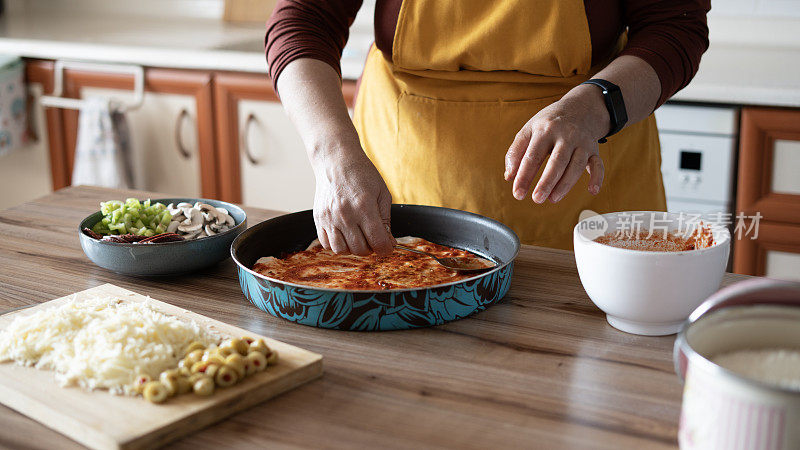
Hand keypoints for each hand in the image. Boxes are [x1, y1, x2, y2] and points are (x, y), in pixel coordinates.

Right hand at [312, 147, 394, 255]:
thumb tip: (389, 242)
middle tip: (372, 237)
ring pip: (341, 250)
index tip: (387, 246)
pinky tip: (344, 233)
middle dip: (370, 248)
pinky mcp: (318, 218)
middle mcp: (345, 215)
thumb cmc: (361, 174)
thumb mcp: (382, 193)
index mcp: (365, 207)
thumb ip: (386, 220)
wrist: (335, 160)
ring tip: (357, 235)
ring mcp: (329, 217)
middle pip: (360, 249)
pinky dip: (337, 244)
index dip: (386, 249)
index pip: (378, 242)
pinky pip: (326, 244)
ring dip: (352, 248)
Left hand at [504, 85, 608, 203]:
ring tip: (553, 199)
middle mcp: (566, 135)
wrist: (579, 107)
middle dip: (547, 181)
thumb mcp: (528, 130)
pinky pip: (598, 164)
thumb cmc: (548, 124)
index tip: (518, 193)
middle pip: (557, 161)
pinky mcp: (594, 150)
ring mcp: (582, 142)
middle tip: (537, 199)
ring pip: (577, 165)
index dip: (524, 176)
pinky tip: (592, 191)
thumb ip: (515, 153)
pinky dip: (598, 177)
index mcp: (545, 129)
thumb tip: (509, 177)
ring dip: (566, 184)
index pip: (533, 155)